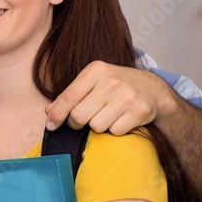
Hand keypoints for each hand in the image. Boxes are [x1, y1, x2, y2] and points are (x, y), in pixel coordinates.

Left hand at [45, 61, 173, 134]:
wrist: (151, 88)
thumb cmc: (115, 86)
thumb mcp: (92, 82)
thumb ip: (70, 95)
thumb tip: (49, 112)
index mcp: (95, 70)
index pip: (68, 97)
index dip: (57, 114)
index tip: (51, 125)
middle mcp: (111, 81)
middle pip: (79, 115)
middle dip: (76, 123)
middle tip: (83, 121)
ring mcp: (127, 96)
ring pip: (96, 126)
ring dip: (98, 126)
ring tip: (107, 115)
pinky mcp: (139, 111)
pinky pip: (115, 132)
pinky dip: (114, 130)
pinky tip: (120, 119)